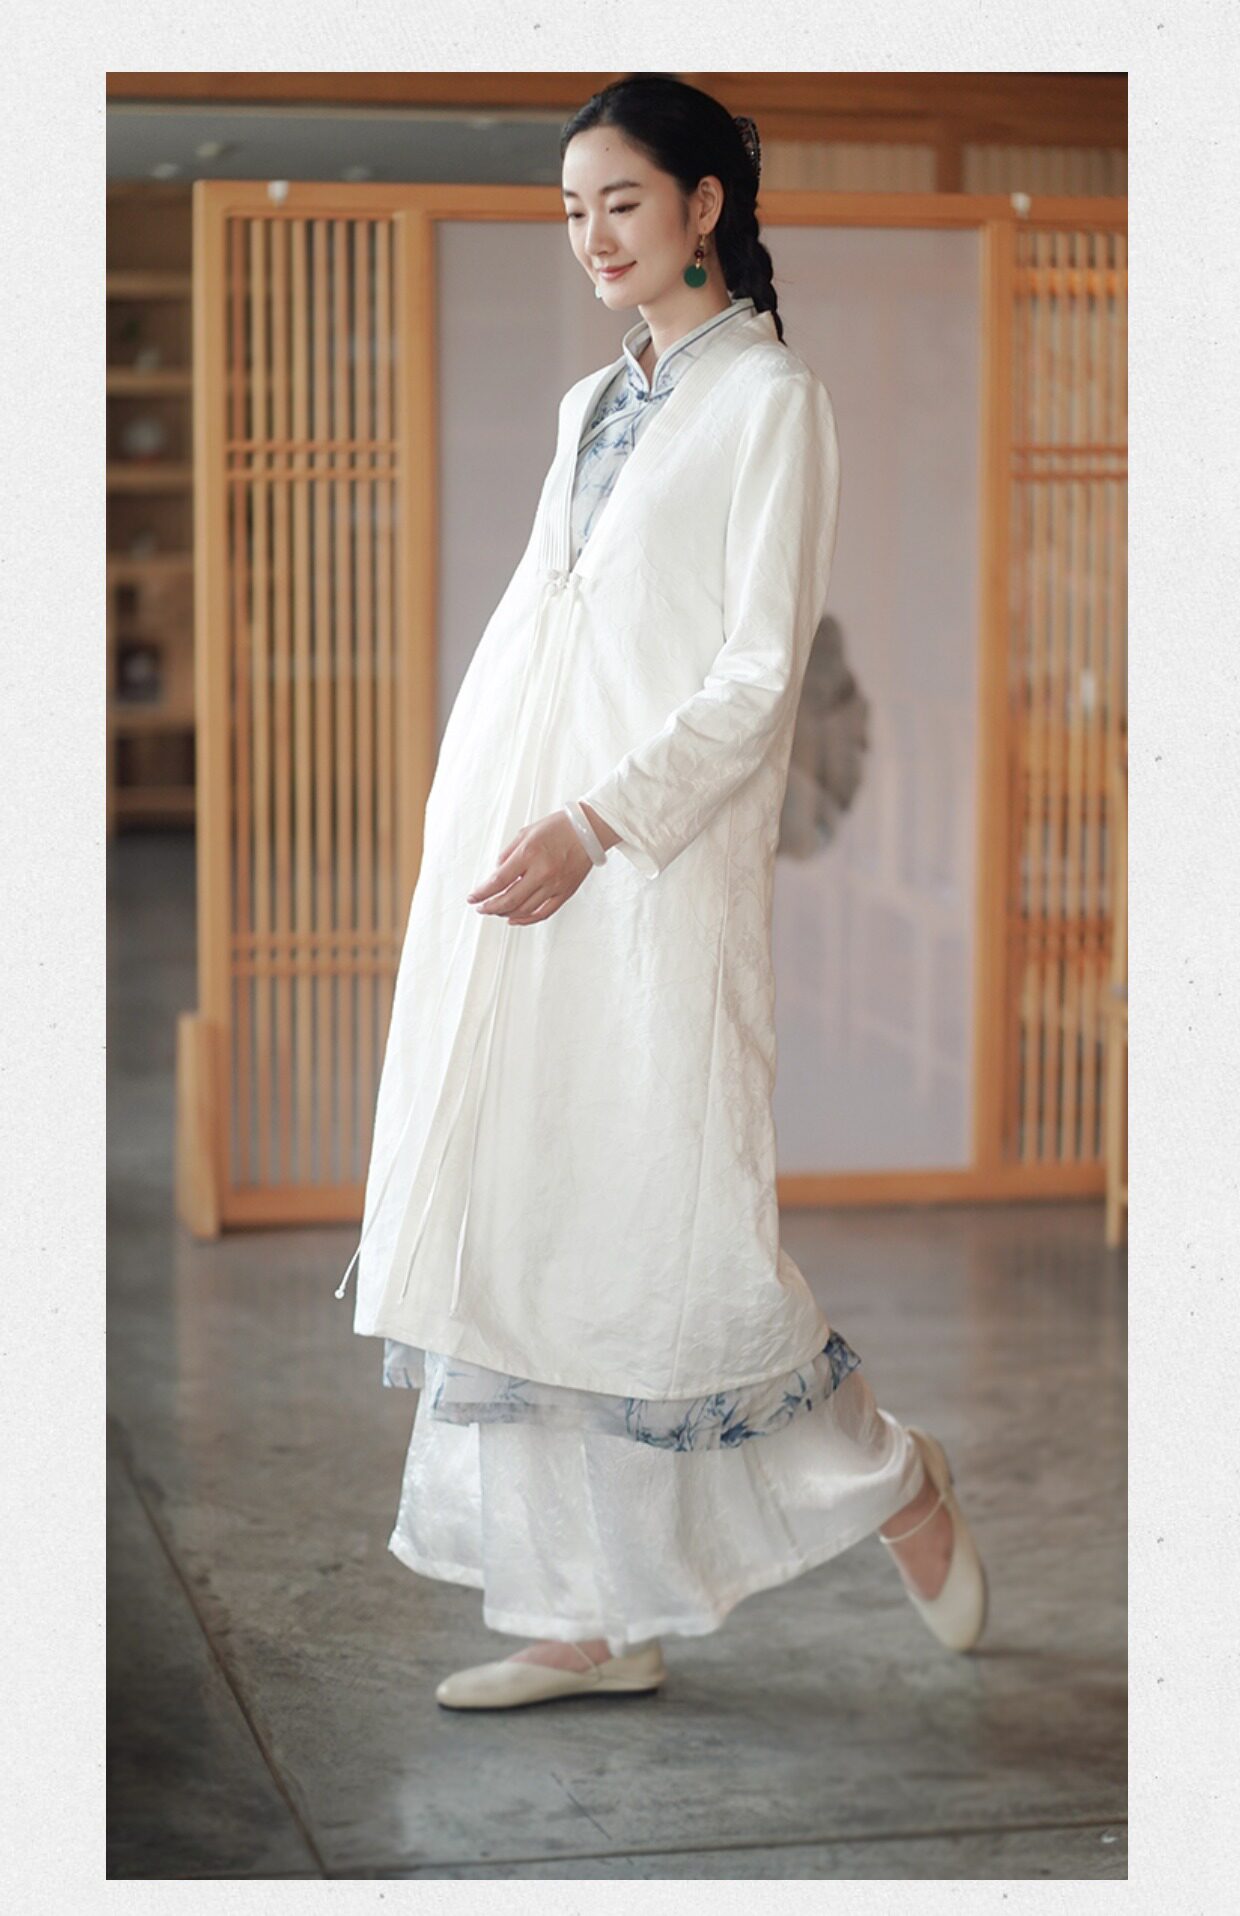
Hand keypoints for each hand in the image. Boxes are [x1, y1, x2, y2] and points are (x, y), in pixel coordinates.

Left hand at [466, 809, 595, 925]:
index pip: (498, 881)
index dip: (482, 893)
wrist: (589, 830)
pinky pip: (543, 913)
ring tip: (496, 911)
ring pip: (525, 910)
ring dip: (505, 913)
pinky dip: (527, 919)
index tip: (473, 898)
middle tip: (481, 908)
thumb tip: (496, 873)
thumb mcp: (526, 833)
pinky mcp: (565, 892)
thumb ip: (508, 854)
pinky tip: (516, 919)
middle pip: (509, 900)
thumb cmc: (559, 827)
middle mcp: (542, 872)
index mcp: (529, 854)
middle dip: (490, 907)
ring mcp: (555, 884)